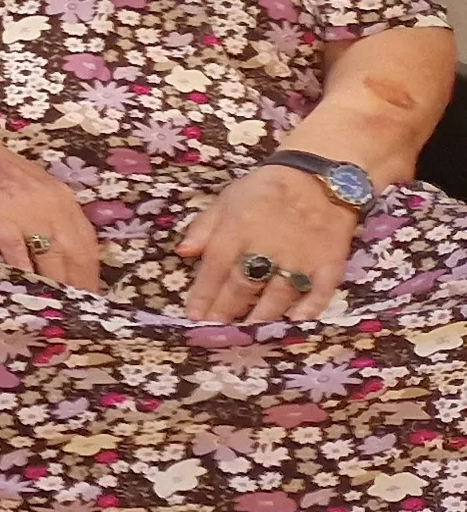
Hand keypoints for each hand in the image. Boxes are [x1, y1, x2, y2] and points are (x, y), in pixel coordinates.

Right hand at [0, 131, 105, 293]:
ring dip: (57, 285)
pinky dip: (25, 273)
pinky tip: (27, 290)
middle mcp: (52, 206)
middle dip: (80, 284)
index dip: (92, 270)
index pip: (88, 241)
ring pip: (52, 258)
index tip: (92, 292)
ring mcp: (27, 213)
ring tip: (59, 308)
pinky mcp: (0, 218)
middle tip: (80, 309)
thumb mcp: (34, 185)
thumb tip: (61, 245)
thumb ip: (51, 210)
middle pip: (75, 254)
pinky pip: (18, 253)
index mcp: (63, 197)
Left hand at [179, 163, 361, 323]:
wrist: (320, 177)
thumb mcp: (227, 199)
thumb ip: (203, 228)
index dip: (203, 295)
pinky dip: (308, 310)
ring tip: (246, 334)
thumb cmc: (265, 189)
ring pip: (278, 295)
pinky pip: (320, 293)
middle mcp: (267, 246)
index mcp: (238, 229)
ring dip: (260, 317)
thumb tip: (181, 254)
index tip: (193, 317)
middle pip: (242, 286)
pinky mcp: (330, 263)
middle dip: (226, 312)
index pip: (214, 269)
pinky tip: (294, 323)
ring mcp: (301, 257)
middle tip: (215, 332)